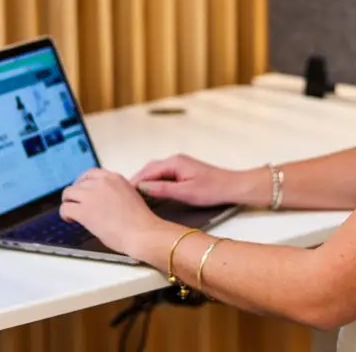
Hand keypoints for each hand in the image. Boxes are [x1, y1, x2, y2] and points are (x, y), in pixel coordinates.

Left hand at [60, 168, 168, 257]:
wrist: (142, 233)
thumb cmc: (140, 221)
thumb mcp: (129, 196)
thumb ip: (114, 192)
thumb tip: (103, 201)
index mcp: (114, 178)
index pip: (91, 173)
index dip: (84, 183)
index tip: (84, 191)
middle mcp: (102, 182)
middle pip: (78, 182)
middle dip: (76, 193)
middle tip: (77, 203)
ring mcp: (92, 195)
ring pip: (68, 193)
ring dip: (69, 202)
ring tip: (72, 213)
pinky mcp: (84, 210)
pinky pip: (66, 208)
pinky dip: (65, 214)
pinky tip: (70, 220)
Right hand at [130, 154, 263, 207]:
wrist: (232, 187)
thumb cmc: (213, 189)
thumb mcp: (186, 192)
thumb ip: (163, 189)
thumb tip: (143, 187)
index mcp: (174, 163)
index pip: (147, 171)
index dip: (134, 182)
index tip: (123, 192)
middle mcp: (175, 160)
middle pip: (149, 169)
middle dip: (136, 181)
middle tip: (124, 195)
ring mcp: (179, 165)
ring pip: (155, 172)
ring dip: (144, 181)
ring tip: (133, 195)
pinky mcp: (183, 171)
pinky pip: (162, 175)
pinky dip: (153, 182)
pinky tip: (150, 192)